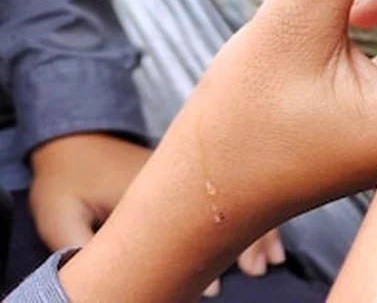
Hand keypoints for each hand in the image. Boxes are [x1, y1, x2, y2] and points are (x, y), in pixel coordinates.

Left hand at [31, 133, 291, 297]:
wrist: (75, 139)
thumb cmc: (66, 179)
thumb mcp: (58, 213)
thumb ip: (79, 243)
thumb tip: (107, 276)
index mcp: (149, 189)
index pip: (191, 224)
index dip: (207, 258)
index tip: (213, 288)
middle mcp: (180, 177)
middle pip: (226, 206)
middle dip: (247, 242)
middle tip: (254, 271)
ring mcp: (192, 173)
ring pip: (239, 198)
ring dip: (258, 230)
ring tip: (267, 261)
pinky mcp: (196, 176)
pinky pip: (238, 191)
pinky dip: (256, 215)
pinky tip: (267, 240)